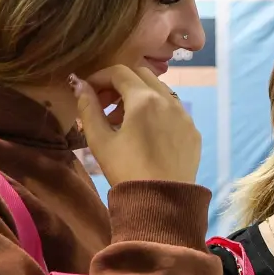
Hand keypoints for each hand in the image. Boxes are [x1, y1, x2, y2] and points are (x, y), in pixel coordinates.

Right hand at [70, 65, 199, 185]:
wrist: (163, 202)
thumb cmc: (127, 171)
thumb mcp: (100, 140)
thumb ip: (88, 107)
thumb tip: (79, 85)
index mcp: (144, 99)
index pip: (119, 72)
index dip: (100, 77)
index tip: (89, 91)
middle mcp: (169, 101)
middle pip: (141, 76)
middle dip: (120, 84)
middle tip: (105, 105)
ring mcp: (185, 116)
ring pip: (160, 91)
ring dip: (139, 97)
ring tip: (123, 121)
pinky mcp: (194, 132)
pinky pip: (173, 111)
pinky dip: (157, 112)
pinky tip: (146, 134)